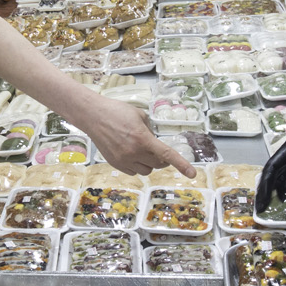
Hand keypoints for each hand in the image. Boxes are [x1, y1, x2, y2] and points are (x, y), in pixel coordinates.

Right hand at [78, 95, 195, 178]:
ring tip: (141, 150)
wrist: (92, 116)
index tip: (193, 174)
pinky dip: (136, 166)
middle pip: (158, 164)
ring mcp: (123, 160)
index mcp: (143, 138)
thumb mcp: (140, 115)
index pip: (167, 154)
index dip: (181, 164)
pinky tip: (131, 154)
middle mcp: (134, 152)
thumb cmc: (117, 111)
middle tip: (157, 149)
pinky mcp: (115, 163)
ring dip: (149, 163)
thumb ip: (150, 129)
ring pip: (146, 170)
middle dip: (161, 158)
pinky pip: (133, 172)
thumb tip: (154, 140)